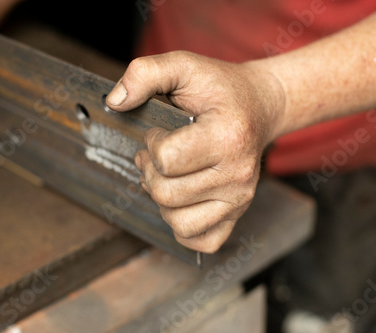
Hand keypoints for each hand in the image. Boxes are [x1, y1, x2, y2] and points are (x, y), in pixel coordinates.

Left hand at [106, 51, 283, 252]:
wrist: (260, 106)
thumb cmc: (222, 89)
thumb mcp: (185, 65)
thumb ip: (146, 73)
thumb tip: (114, 102)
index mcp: (226, 136)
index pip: (166, 160)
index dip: (151, 144)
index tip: (160, 132)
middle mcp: (237, 174)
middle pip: (166, 194)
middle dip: (149, 172)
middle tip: (156, 155)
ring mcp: (240, 198)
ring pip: (178, 223)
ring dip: (162, 200)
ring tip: (168, 176)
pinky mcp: (237, 213)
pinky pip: (201, 241)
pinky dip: (182, 228)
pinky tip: (181, 201)